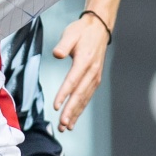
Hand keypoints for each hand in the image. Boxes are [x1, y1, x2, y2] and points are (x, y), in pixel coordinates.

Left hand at [49, 11, 111, 130]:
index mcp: (85, 61)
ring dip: (75, 113)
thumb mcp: (71, 33)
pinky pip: (87, 97)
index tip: (56, 106)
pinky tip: (74, 118)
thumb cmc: (82, 31)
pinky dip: (80, 108)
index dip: (64, 94)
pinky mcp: (95, 79)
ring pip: (84, 98)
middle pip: (79, 94)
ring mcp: (95, 77)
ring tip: (66, 127)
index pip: (72, 80)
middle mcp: (92, 71)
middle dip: (71, 111)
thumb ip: (64, 44)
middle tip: (62, 124)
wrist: (99, 29)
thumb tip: (57, 54)